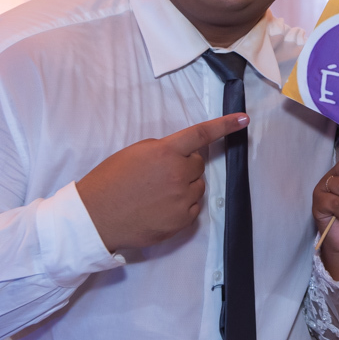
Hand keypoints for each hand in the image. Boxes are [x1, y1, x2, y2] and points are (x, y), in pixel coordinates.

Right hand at [76, 113, 247, 251]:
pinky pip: (194, 207)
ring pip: (198, 186)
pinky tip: (159, 207)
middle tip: (158, 175)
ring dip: (184, 186)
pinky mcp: (181, 220)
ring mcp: (181, 199)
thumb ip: (164, 150)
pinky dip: (182, 205)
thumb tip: (184, 154)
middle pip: (198, 164)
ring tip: (156, 193)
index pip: (201, 134)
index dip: (225, 125)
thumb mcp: (135, 153)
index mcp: (165, 152)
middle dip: (184, 165)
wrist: (94, 217)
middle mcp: (177, 174)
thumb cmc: (110, 181)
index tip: (244, 119)